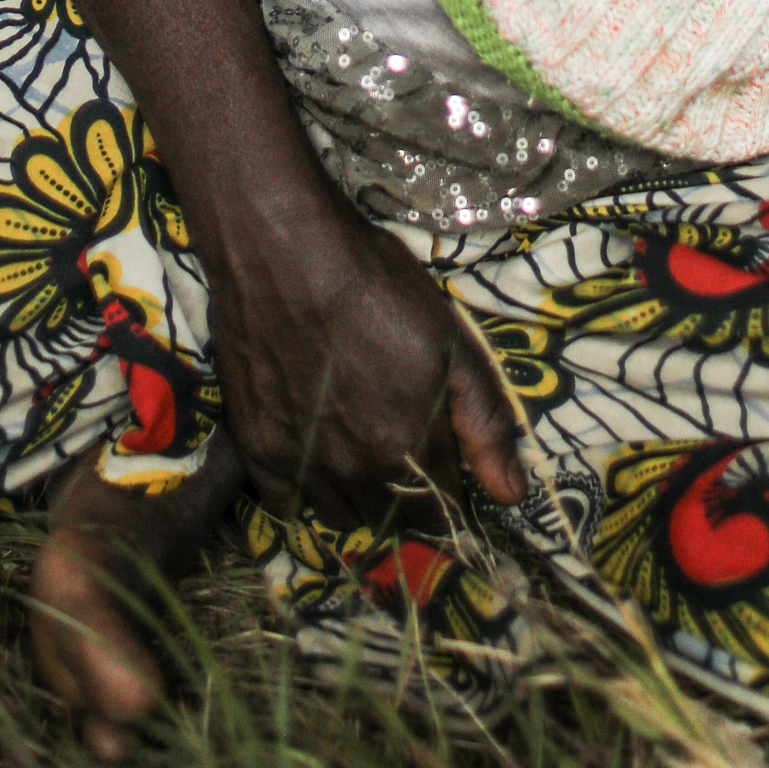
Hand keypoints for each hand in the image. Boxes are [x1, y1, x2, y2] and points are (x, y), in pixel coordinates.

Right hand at [201, 180, 524, 529]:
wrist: (283, 249)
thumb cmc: (378, 286)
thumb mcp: (452, 343)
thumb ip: (485, 424)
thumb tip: (513, 495)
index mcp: (407, 452)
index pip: (441, 512)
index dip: (449, 487)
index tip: (444, 456)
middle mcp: (353, 475)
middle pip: (392, 518)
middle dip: (408, 492)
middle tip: (401, 435)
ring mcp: (299, 466)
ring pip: (341, 514)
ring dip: (360, 494)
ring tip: (361, 440)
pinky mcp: (255, 449)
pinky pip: (288, 502)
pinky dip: (307, 487)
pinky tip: (316, 447)